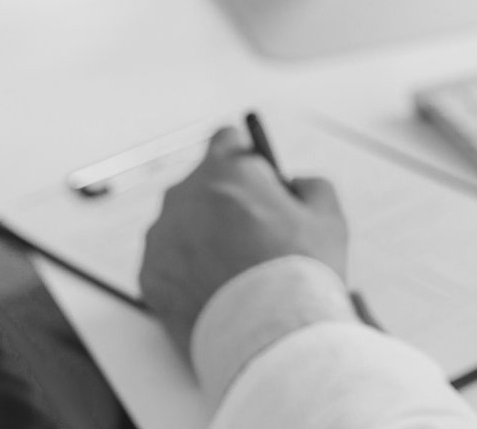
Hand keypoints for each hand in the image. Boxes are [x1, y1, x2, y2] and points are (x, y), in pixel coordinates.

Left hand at [140, 127, 347, 353]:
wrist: (267, 337)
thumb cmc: (299, 273)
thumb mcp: (327, 216)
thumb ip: (309, 185)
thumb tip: (293, 185)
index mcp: (227, 171)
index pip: (225, 139)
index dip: (245, 158)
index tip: (255, 175)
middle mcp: (185, 195)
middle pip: (202, 185)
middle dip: (224, 202)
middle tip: (253, 234)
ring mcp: (162, 236)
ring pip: (182, 224)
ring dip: (202, 236)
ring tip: (235, 271)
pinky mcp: (149, 276)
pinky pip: (168, 261)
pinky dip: (186, 271)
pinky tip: (216, 290)